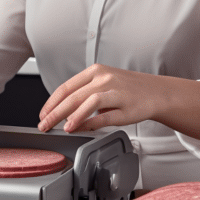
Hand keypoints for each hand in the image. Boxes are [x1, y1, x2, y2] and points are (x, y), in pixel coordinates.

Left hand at [37, 64, 159, 132]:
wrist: (156, 92)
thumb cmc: (127, 90)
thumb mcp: (102, 86)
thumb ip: (83, 97)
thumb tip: (62, 114)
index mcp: (95, 71)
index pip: (66, 87)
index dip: (51, 102)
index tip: (42, 115)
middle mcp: (104, 78)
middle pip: (73, 96)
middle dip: (54, 112)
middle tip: (44, 125)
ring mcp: (115, 92)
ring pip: (87, 102)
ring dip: (71, 116)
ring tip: (61, 127)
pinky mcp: (125, 107)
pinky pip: (104, 115)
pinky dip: (89, 122)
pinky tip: (78, 128)